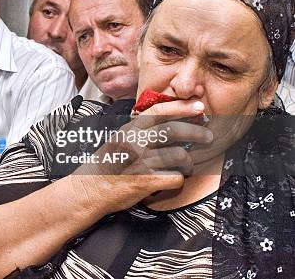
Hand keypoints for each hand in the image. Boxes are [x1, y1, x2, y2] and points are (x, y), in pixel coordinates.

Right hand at [70, 99, 212, 214]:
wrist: (90, 189)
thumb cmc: (106, 165)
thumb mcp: (118, 140)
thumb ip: (139, 131)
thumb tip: (169, 124)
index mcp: (128, 129)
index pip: (158, 112)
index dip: (181, 108)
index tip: (198, 108)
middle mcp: (134, 142)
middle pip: (173, 130)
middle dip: (196, 132)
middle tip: (207, 136)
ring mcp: (140, 161)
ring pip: (179, 155)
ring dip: (188, 162)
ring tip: (186, 165)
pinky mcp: (145, 180)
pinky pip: (175, 177)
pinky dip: (178, 179)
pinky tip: (172, 179)